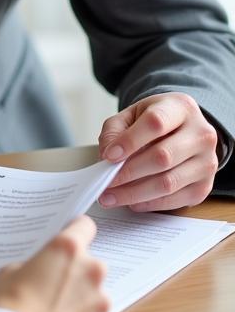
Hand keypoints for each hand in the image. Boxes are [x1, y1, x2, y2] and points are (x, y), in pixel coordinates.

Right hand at [0, 215, 108, 311]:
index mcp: (67, 250)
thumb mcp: (11, 272)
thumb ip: (35, 267)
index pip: (84, 226)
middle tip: (53, 286)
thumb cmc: (10, 303)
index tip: (72, 235)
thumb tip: (42, 276)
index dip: (77, 230)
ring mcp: (100, 306)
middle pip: (90, 266)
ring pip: (94, 298)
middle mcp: (91, 273)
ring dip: (80, 303)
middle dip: (76, 275)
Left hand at [97, 93, 217, 211]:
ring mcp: (207, 161)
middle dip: (128, 172)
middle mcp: (201, 134)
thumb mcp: (131, 115)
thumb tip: (107, 157)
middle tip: (105, 182)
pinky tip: (132, 202)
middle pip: (162, 156)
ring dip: (135, 193)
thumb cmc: (154, 120)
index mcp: (180, 108)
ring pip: (169, 182)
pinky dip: (150, 203)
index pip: (155, 122)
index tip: (108, 156)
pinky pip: (176, 200)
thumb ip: (115, 131)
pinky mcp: (205, 185)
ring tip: (111, 196)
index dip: (130, 141)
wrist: (183, 129)